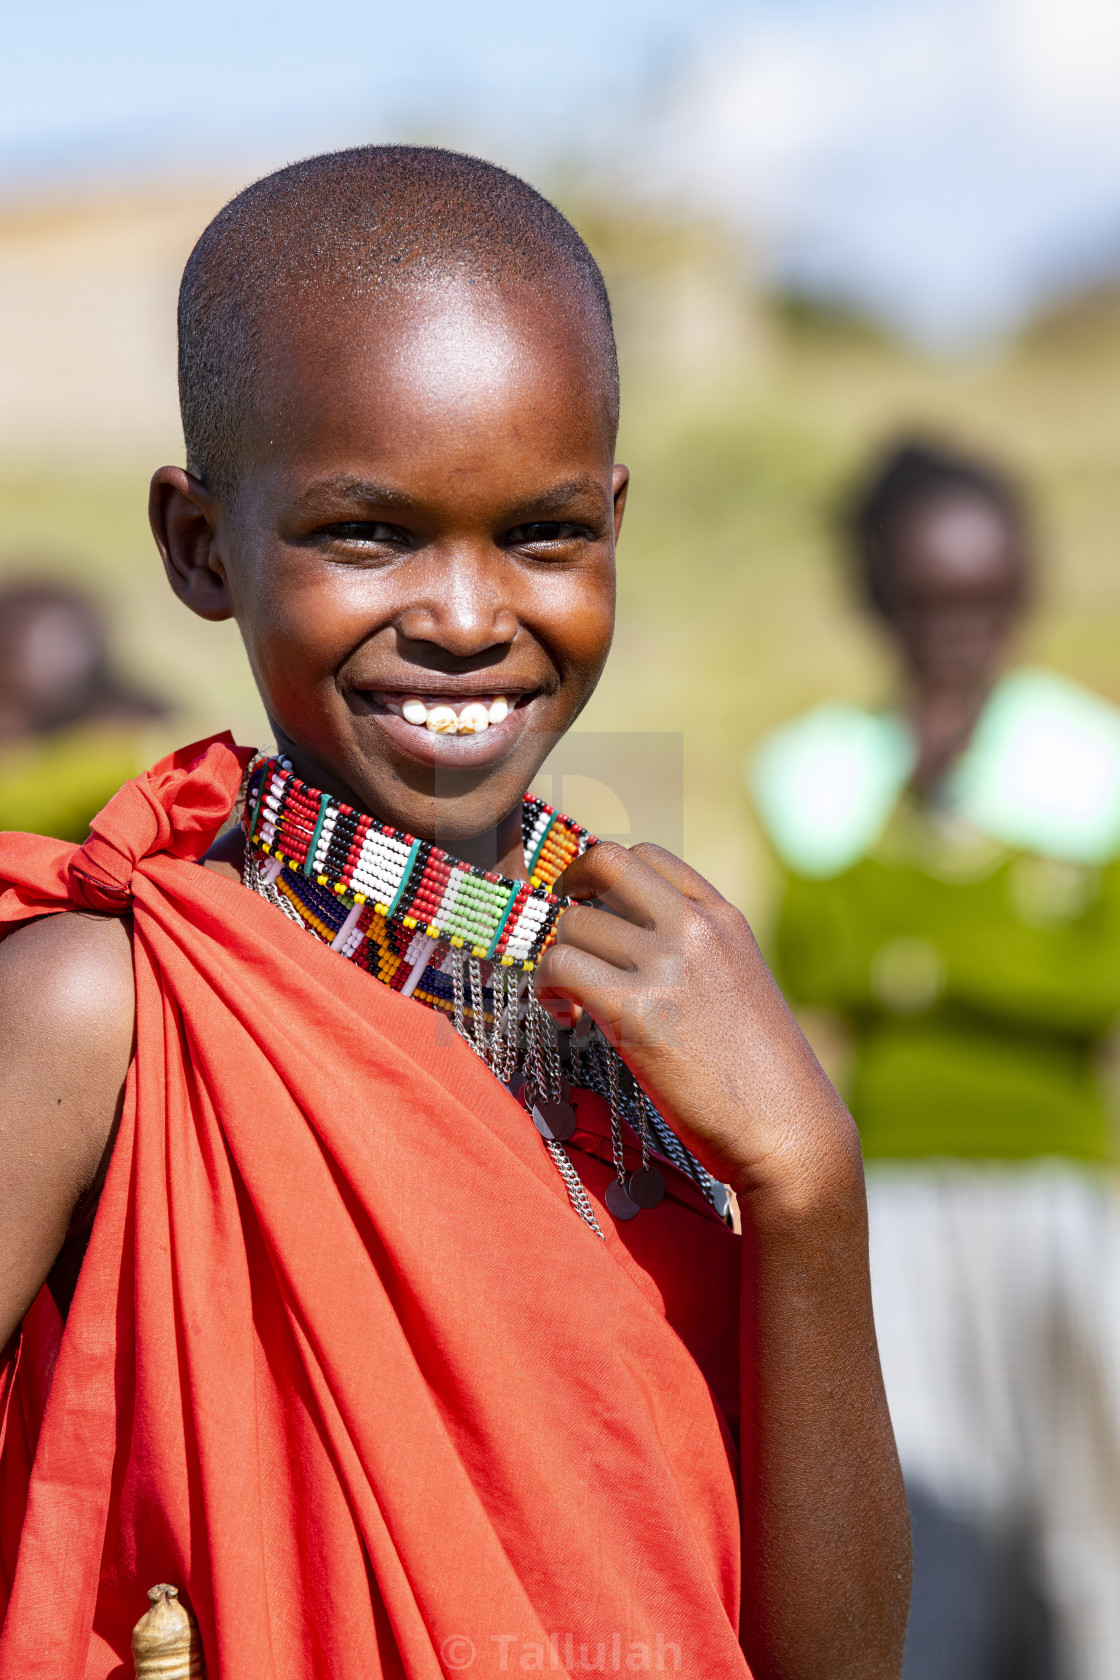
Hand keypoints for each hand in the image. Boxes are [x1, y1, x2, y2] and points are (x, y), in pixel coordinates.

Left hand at [533, 843, 860, 1214]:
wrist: (789, 1130)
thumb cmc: (763, 1076)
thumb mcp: (739, 984)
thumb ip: (693, 952)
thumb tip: (627, 947)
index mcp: (723, 918)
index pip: (647, 855)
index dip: (604, 876)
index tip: (593, 908)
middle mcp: (695, 928)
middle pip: (605, 861)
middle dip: (568, 888)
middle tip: (565, 931)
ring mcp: (666, 964)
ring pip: (572, 922)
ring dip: (556, 957)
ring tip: (569, 999)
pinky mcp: (635, 1009)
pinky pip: (560, 967)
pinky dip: (547, 988)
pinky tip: (566, 1016)